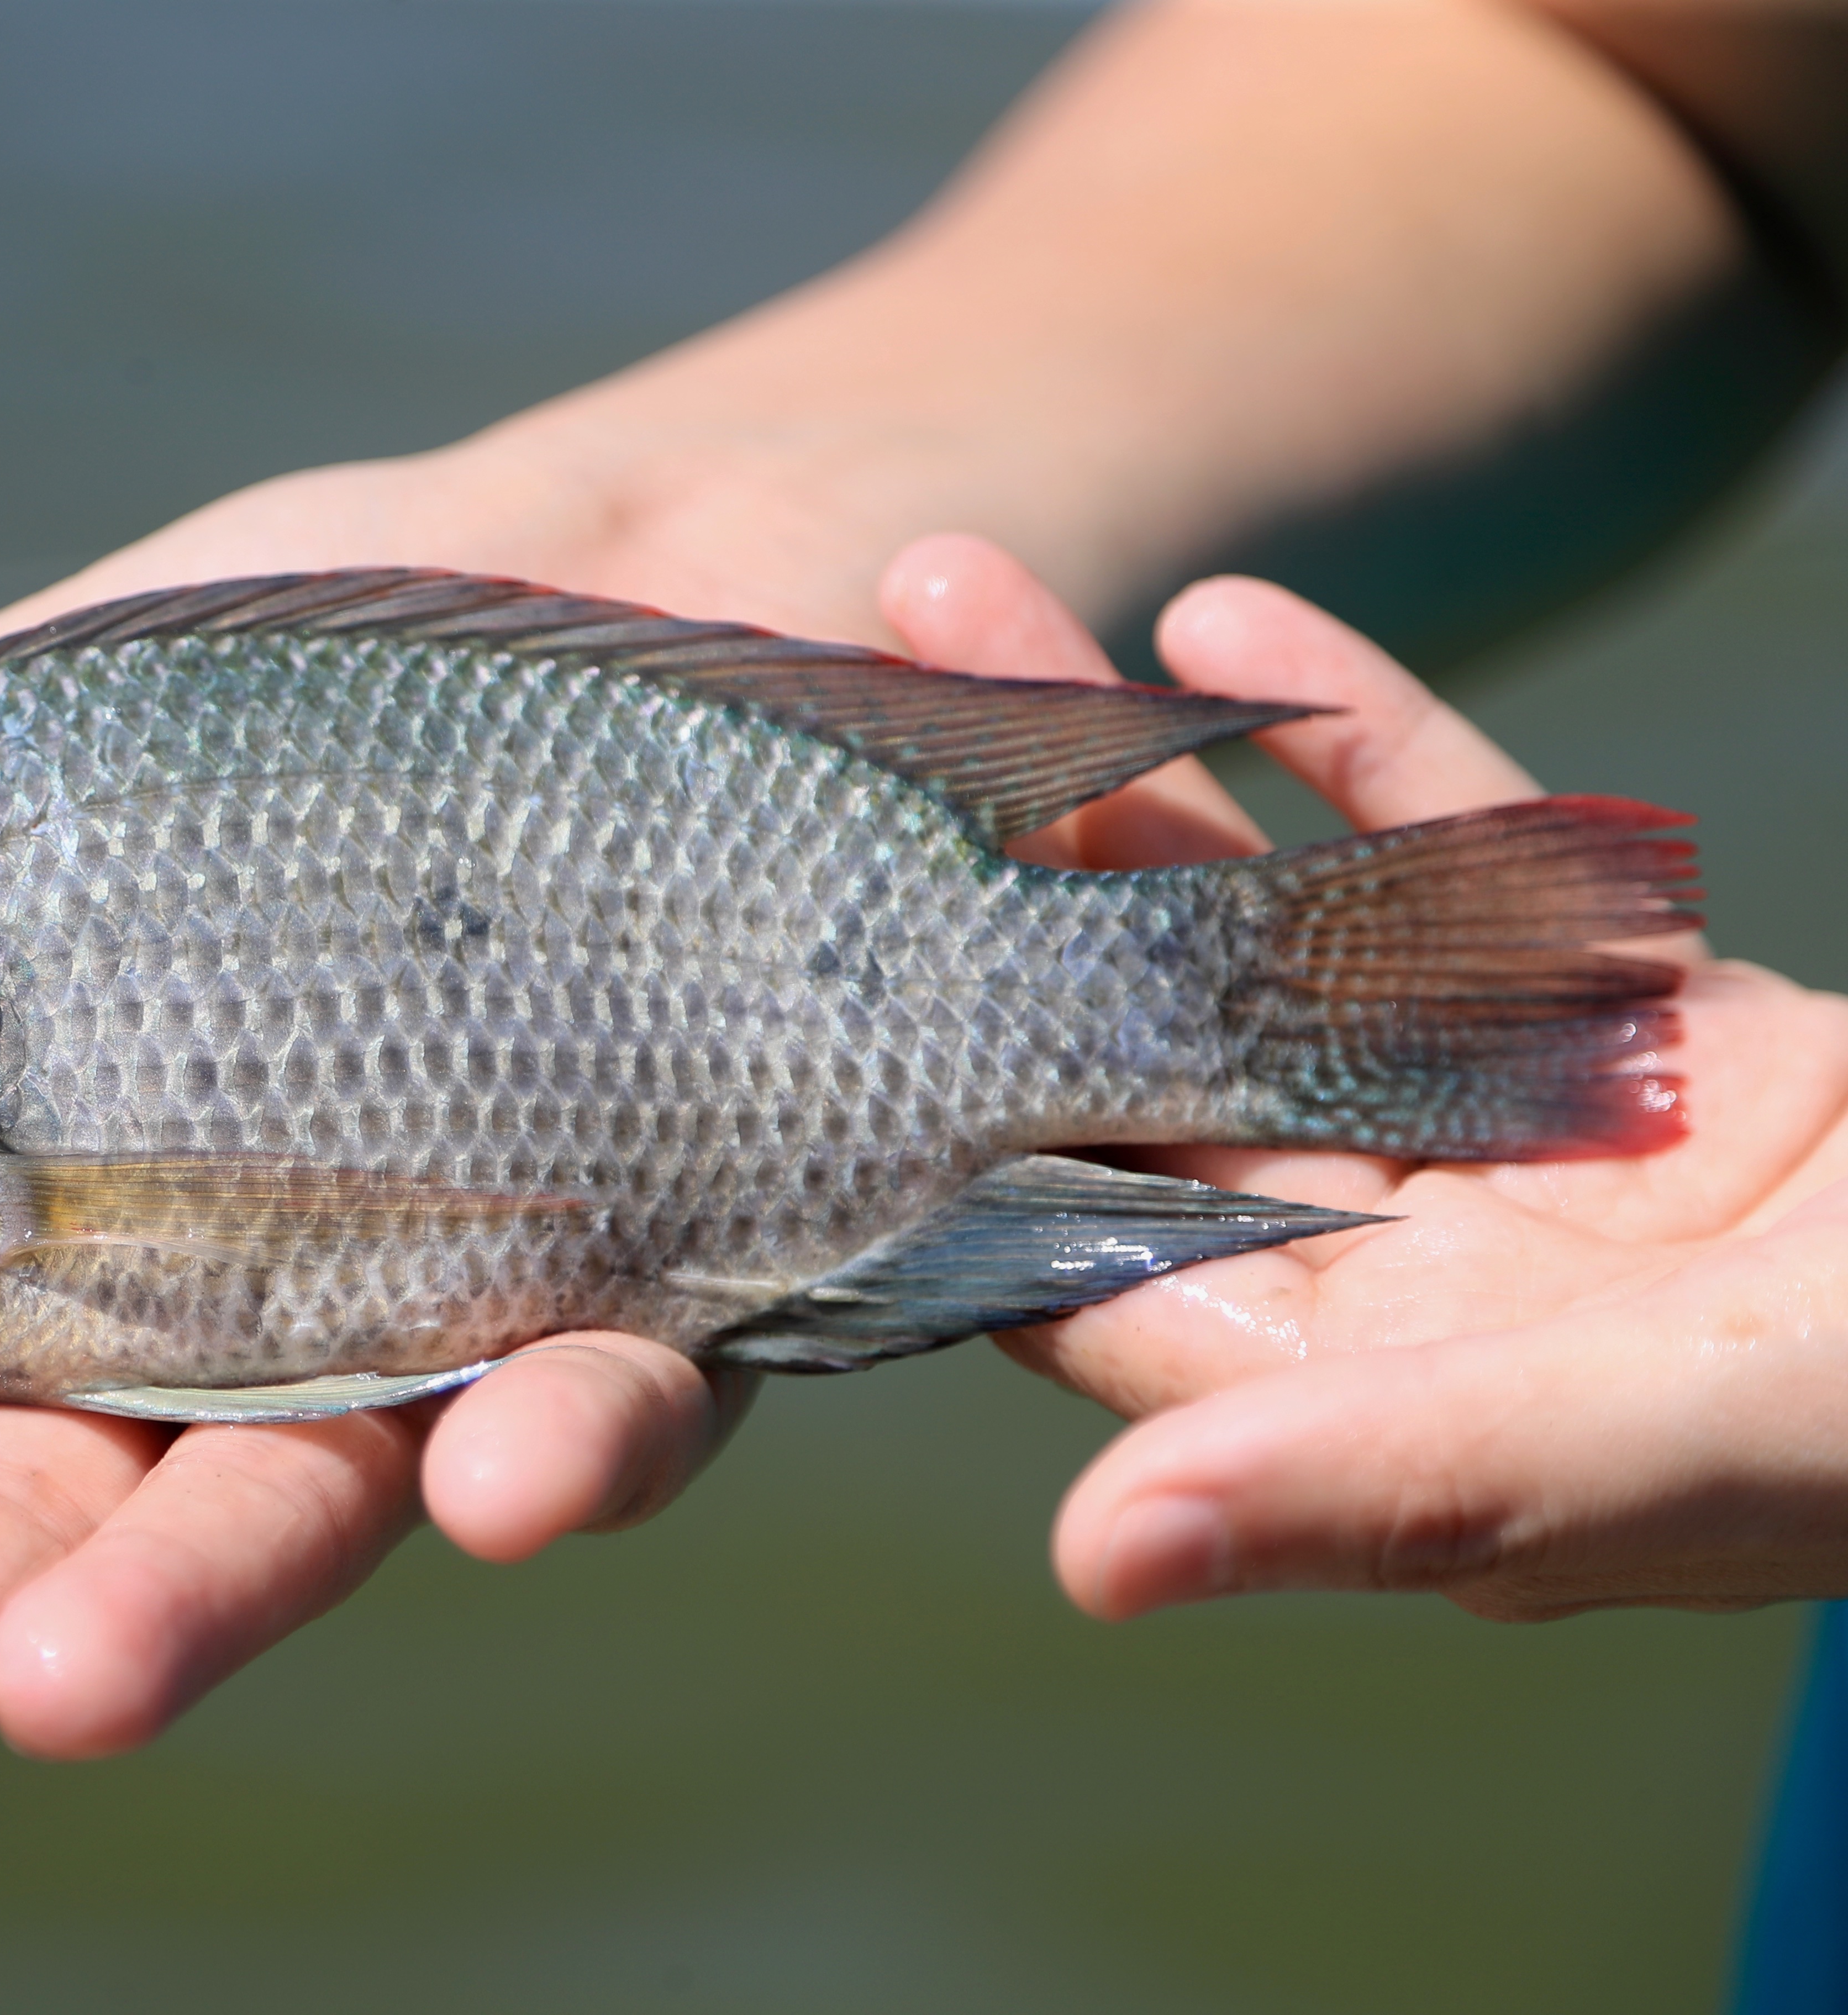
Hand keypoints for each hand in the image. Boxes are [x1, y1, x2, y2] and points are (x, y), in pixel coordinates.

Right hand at [0, 446, 802, 1825]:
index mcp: (16, 1227)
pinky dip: (568, 1444)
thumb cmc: (248, 697)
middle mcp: (212, 1318)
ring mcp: (436, 1319)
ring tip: (89, 1680)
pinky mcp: (659, 1277)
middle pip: (51, 1517)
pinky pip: (621, 1395)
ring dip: (205, 1598)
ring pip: (311, 1504)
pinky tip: (515, 1468)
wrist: (618, 582)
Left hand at [898, 542, 1847, 1624]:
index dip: (910, 1113)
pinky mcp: (1623, 1013)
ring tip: (959, 592)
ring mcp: (1494, 1119)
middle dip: (979, 878)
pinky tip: (1236, 622)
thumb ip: (1382, 1488)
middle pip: (1125, 1041)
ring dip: (1125, 765)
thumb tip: (1099, 1555)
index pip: (1064, 1249)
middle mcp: (1391, 1248)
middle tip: (830, 704)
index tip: (762, 970)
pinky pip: (1455, 852)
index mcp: (1353, 1379)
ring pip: (1259, 914)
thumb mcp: (1660, 1451)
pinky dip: (1357, 739)